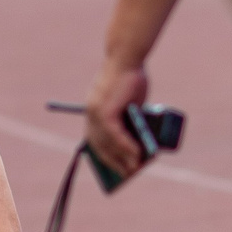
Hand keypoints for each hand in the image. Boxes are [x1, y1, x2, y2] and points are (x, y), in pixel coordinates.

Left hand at [83, 63, 148, 178]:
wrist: (127, 58)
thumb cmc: (131, 77)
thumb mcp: (130, 102)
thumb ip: (131, 119)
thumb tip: (140, 140)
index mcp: (93, 110)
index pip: (94, 138)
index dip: (103, 154)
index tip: (111, 166)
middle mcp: (91, 113)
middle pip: (99, 144)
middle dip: (113, 161)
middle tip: (125, 173)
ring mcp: (96, 112)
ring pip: (108, 142)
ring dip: (122, 157)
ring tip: (134, 169)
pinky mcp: (106, 110)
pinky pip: (115, 135)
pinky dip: (126, 146)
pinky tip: (136, 155)